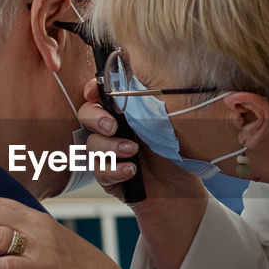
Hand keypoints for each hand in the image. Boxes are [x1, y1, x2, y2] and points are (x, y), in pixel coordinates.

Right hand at [77, 80, 204, 202]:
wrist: (181, 188)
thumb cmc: (176, 152)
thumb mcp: (165, 121)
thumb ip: (146, 102)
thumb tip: (133, 80)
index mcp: (125, 111)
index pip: (100, 95)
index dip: (92, 90)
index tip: (94, 92)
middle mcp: (113, 130)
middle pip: (86, 116)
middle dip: (95, 118)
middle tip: (111, 126)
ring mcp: (108, 153)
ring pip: (92, 145)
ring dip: (111, 147)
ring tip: (133, 152)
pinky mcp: (108, 176)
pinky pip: (100, 171)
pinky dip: (115, 170)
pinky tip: (131, 171)